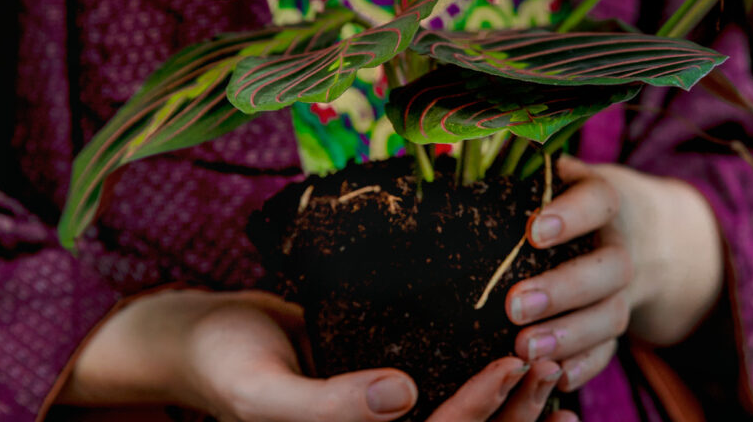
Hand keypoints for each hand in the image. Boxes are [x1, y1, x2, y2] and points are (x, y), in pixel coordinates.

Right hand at [58, 289, 577, 421]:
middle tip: (550, 361)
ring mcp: (386, 419)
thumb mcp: (263, 392)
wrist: (198, 338)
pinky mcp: (389, 390)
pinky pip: (449, 396)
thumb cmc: (222, 364)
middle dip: (515, 411)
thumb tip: (403, 396)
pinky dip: (493, 393)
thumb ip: (328, 406)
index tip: (513, 363)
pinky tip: (525, 371)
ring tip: (554, 367)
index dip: (479, 411)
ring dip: (515, 405)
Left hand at [507, 157, 723, 391]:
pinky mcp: (623, 323)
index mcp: (610, 199)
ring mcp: (628, 290)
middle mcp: (625, 246)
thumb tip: (458, 148)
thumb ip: (526, 167)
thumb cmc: (582, 198)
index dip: (572, 216)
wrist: (654, 233)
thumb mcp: (567, 172)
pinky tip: (554, 378)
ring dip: (570, 335)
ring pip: (611, 315)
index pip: (599, 201)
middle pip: (608, 269)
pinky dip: (586, 366)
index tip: (534, 231)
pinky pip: (612, 349)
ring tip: (524, 350)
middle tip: (515, 307)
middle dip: (563, 290)